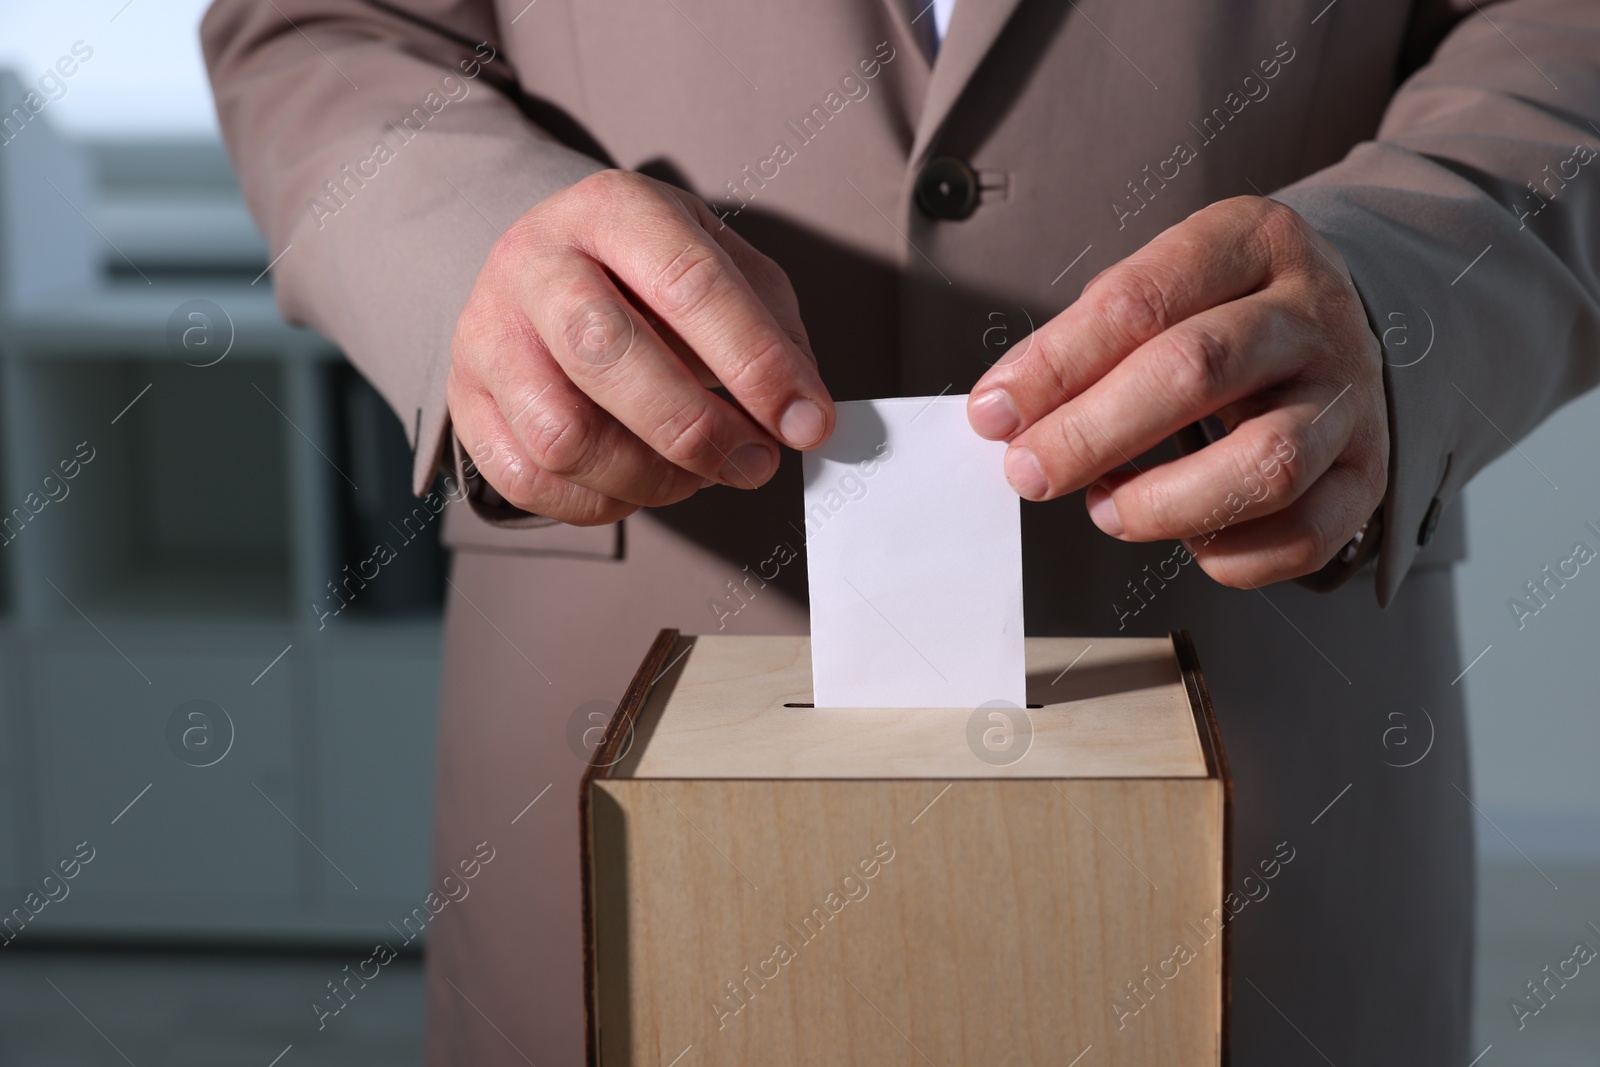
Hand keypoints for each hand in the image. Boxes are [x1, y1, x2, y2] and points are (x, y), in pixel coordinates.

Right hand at [447, 169, 834, 524]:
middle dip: (697, 429)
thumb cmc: (649, 274)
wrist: (549, 268)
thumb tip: (803, 414)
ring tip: (698, 472)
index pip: (688, 283)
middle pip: (607, 357)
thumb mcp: (723, 264)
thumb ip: (773, 329)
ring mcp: (487, 334)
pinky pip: (530, 481)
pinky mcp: (465, 401)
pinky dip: (602, 502)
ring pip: (564, 435)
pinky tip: (641, 481)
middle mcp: (535, 262)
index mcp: (611, 208)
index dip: (756, 362)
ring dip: (651, 476)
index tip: (806, 422)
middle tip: (755, 462)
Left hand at [967, 196, 1387, 586]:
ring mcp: (1350, 397)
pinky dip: (1229, 554)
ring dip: (1164, 502)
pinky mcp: (1369, 475)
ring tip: (1105, 507)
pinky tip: (1182, 537)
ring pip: (1266, 463)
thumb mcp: (1160, 286)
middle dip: (1093, 433)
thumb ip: (1084, 341)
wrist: (1339, 327)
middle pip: (1199, 371)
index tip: (994, 413)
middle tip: (1029, 471)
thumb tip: (1003, 409)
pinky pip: (1304, 536)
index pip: (1143, 300)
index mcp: (1254, 241)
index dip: (1058, 364)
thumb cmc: (1222, 311)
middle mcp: (1313, 315)